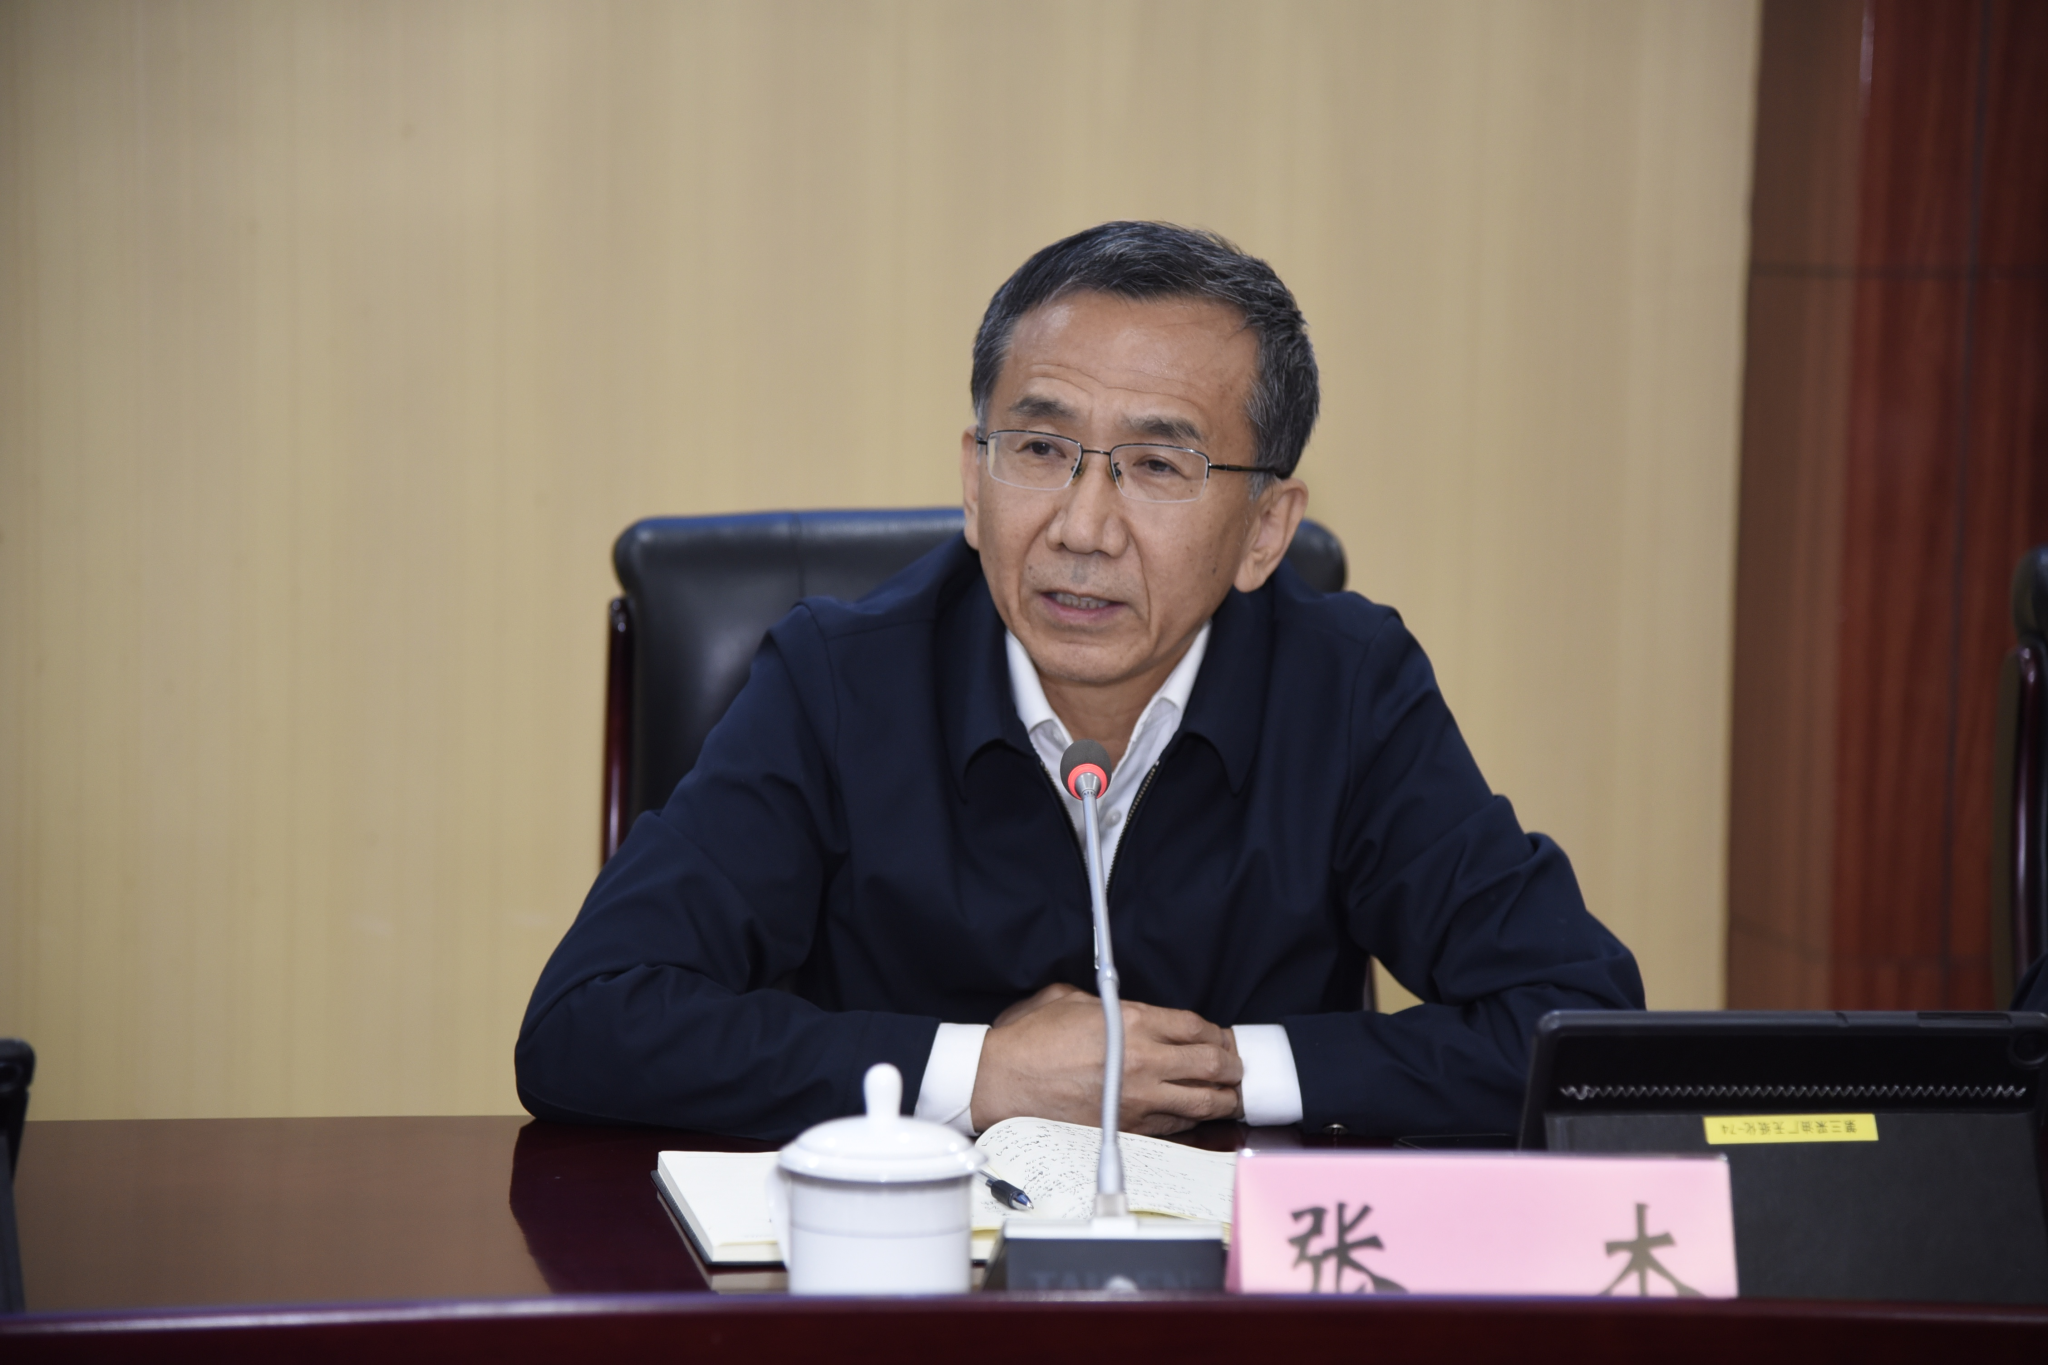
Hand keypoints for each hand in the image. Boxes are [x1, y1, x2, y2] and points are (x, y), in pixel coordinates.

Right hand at [970, 984, 1243, 1134]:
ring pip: (1202, 1102)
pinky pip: (1176, 1126)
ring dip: (1223, 1098)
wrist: (1001, 1083)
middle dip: (1231, 1066)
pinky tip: (1198, 1116)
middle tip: (1235, 1067)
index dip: (1215, 1033)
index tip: (1219, 1037)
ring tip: (1230, 1096)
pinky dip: (1193, 1121)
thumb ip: (1107, 1001)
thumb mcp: (1070, 999)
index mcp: (1132, 1022)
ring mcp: (1139, 1099)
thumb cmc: (1029, 1041)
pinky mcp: (1127, 1127)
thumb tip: (1121, 1006)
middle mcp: (1144, 1061)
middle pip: (1211, 1064)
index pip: (1195, 1027)